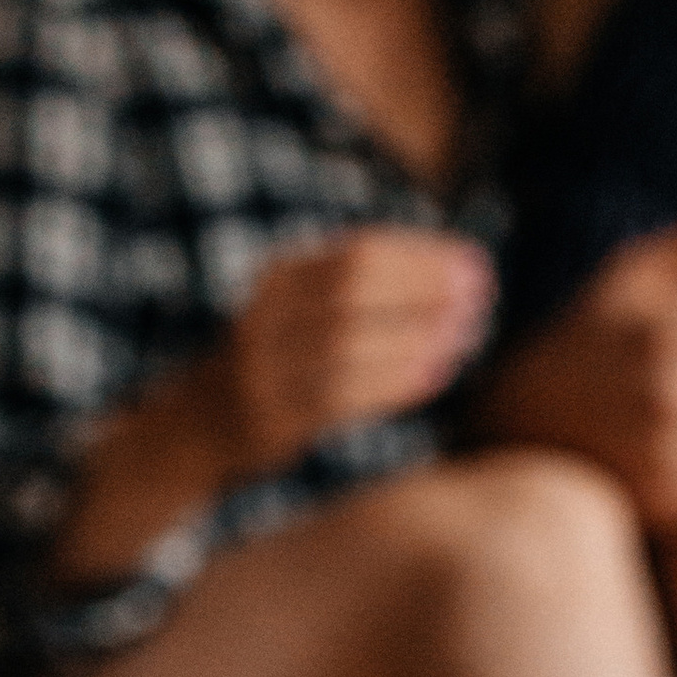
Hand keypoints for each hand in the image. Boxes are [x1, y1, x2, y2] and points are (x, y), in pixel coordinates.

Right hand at [218, 230, 493, 470]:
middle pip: (352, 291)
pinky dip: (392, 384)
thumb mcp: (304, 306)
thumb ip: (361, 287)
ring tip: (465, 334)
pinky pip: (340, 399)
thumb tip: (453, 270)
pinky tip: (435, 373)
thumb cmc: (280, 358)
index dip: (420, 257)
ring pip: (348, 346)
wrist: (199, 423)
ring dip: (414, 339)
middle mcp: (265, 317)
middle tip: (477, 296)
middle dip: (422, 291)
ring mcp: (264, 371)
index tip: (473, 262)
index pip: (357, 252)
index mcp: (278, 277)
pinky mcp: (272, 420)